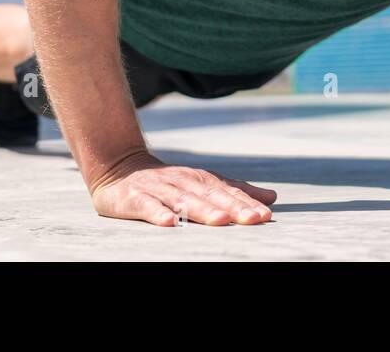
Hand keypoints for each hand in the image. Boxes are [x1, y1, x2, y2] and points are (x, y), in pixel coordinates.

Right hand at [89, 149, 276, 226]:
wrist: (118, 166)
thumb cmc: (169, 182)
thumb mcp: (203, 183)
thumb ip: (235, 191)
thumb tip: (271, 197)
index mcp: (200, 180)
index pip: (227, 191)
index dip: (246, 202)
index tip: (266, 215)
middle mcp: (182, 182)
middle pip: (210, 195)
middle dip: (233, 207)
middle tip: (253, 219)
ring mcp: (158, 189)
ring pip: (183, 200)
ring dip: (202, 210)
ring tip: (221, 221)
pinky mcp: (134, 197)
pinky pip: (147, 206)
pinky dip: (157, 213)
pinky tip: (169, 223)